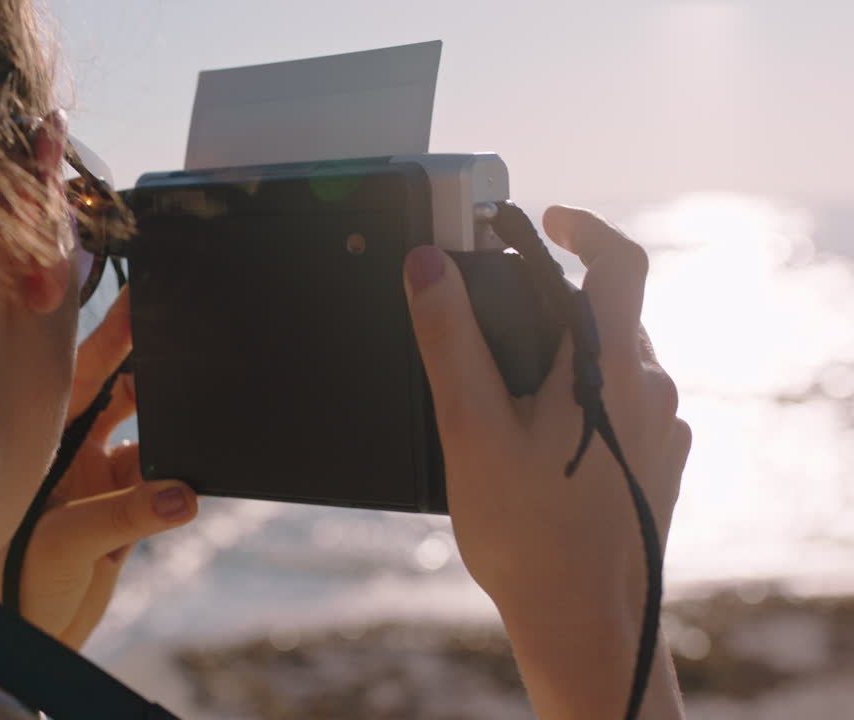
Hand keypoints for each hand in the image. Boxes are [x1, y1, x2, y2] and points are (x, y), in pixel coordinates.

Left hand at [0, 289, 197, 648]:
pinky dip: (181, 485)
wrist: (20, 643)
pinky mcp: (124, 515)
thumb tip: (184, 495)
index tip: (142, 302)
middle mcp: (70, 451)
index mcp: (37, 436)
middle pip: (120, 393)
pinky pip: (163, 486)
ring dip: (174, 432)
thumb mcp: (62, 542)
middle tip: (187, 339)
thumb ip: (124, 516)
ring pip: (149, 438)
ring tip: (202, 418)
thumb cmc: (11, 586)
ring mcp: (99, 481)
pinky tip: (195, 484)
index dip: (109, 337)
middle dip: (153, 368)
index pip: (77, 373)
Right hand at [403, 206, 688, 717]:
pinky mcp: (658, 462)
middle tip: (497, 329)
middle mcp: (649, 390)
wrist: (586, 623)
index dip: (583, 226)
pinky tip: (543, 444)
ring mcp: (661, 429)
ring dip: (569, 358)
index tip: (545, 220)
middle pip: (609, 313)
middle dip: (554, 307)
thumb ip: (450, 340)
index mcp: (608, 369)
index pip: (618, 262)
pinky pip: (625, 404)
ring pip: (616, 361)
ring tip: (511, 400)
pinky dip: (585, 399)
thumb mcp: (471, 428)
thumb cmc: (527, 534)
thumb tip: (428, 264)